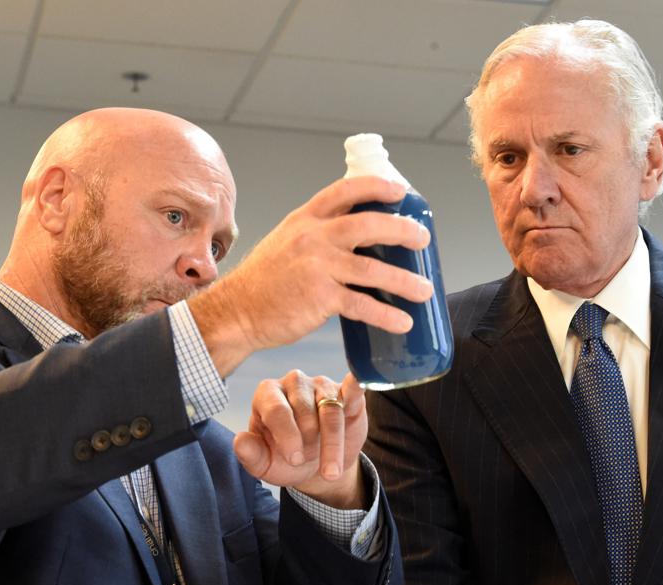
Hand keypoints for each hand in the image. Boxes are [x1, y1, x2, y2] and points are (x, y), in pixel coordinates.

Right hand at [188, 176, 433, 376]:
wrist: (237, 311)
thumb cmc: (265, 281)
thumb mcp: (287, 242)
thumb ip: (318, 235)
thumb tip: (360, 237)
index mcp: (306, 219)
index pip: (345, 190)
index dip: (376, 186)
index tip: (400, 190)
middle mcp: (312, 237)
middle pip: (368, 224)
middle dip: (402, 229)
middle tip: (423, 239)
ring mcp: (316, 266)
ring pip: (372, 268)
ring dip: (405, 280)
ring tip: (426, 290)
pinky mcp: (319, 297)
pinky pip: (362, 304)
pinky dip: (386, 314)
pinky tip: (403, 321)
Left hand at [233, 370, 368, 508]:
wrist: (317, 466)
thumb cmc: (286, 459)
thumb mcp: (265, 464)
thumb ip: (250, 454)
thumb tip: (240, 440)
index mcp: (268, 394)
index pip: (277, 410)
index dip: (287, 436)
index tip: (294, 460)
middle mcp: (294, 383)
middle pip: (305, 411)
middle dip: (309, 443)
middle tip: (308, 462)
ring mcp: (321, 385)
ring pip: (331, 409)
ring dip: (332, 443)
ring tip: (331, 471)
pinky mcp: (346, 392)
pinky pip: (352, 387)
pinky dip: (357, 384)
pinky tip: (361, 382)